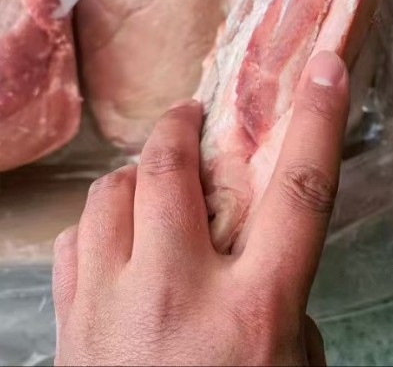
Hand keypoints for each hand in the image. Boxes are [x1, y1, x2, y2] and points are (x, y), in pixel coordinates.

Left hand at [53, 51, 349, 365]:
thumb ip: (284, 312)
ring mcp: (111, 305)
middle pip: (168, 168)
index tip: (325, 67)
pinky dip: (96, 227)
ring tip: (151, 182)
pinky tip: (114, 240)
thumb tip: (262, 260)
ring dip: (132, 177)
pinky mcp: (67, 324)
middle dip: (178, 129)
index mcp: (255, 309)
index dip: (317, 120)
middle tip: (191, 121)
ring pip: (107, 196)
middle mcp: (179, 292)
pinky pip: (73, 242)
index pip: (299, 191)